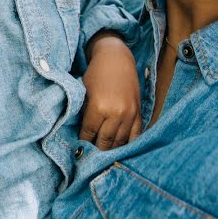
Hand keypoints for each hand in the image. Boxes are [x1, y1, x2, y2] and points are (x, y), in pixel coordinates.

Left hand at [80, 33, 140, 149]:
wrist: (116, 59)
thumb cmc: (95, 74)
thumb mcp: (84, 92)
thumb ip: (83, 113)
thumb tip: (81, 134)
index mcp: (99, 107)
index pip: (89, 133)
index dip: (83, 143)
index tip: (79, 151)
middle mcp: (116, 113)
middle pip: (105, 142)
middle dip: (97, 151)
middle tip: (90, 159)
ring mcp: (129, 114)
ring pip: (120, 142)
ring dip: (112, 151)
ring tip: (104, 159)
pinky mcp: (138, 113)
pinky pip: (136, 135)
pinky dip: (128, 145)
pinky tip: (122, 152)